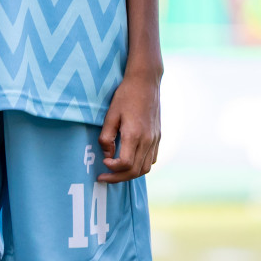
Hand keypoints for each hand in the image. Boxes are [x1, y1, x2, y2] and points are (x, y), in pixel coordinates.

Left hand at [97, 67, 159, 182]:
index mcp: (134, 135)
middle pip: (135, 171)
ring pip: (145, 168)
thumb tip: (107, 154)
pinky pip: (151, 159)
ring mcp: (155, 139)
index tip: (103, 163)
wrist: (146, 82)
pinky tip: (130, 160)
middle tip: (104, 177)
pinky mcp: (158, 137)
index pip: (125, 164)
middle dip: (118, 178)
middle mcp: (147, 140)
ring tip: (116, 172)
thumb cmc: (125, 96)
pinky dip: (141, 165)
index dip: (112, 169)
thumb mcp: (110, 114)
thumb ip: (106, 137)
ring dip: (130, 174)